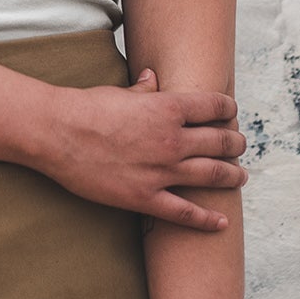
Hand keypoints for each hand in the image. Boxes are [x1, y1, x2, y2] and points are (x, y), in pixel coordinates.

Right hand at [28, 68, 245, 229]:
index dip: (228, 109)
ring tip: (241, 176)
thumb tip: (152, 77)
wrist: (58, 133)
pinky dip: (206, 220)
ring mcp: (161, 171)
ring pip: (211, 175)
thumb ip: (143, 87)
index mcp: (168, 108)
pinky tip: (222, 222)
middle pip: (220, 142)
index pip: (213, 106)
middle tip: (241, 145)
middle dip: (235, 143)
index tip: (231, 113)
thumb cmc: (86, 107)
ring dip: (231, 175)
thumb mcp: (119, 91)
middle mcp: (172, 140)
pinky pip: (184, 212)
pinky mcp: (145, 197)